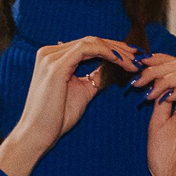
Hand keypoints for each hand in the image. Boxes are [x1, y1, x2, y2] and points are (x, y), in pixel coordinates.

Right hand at [0, 35, 136, 175]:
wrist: (36, 135)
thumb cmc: (56, 119)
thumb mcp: (81, 92)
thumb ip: (94, 77)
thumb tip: (113, 68)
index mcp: (53, 57)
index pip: (88, 46)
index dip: (112, 50)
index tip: (131, 58)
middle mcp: (49, 52)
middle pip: (91, 41)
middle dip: (118, 48)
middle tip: (139, 56)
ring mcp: (51, 57)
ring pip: (92, 42)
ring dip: (117, 51)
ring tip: (134, 62)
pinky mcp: (56, 65)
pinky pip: (88, 50)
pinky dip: (108, 54)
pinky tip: (122, 63)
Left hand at [136, 53, 175, 175]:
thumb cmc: (166, 161)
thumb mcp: (155, 124)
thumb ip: (158, 102)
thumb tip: (153, 80)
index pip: (175, 69)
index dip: (158, 61)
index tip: (138, 64)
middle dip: (158, 66)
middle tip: (140, 78)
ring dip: (167, 76)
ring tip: (150, 91)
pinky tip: (166, 99)